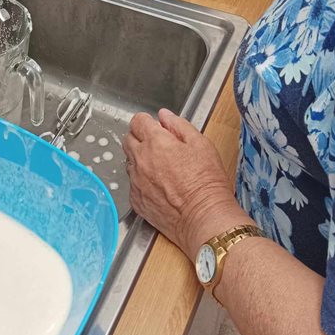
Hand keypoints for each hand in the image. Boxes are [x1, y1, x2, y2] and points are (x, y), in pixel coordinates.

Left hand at [123, 109, 249, 261]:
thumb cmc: (206, 182)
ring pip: (129, 162)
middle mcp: (141, 160)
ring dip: (140, 159)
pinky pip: (133, 184)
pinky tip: (159, 186)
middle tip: (158, 145)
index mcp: (155, 142)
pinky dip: (141, 181)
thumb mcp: (201, 144)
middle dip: (140, 138)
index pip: (137, 121)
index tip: (155, 126)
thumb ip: (179, 125)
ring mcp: (136, 181)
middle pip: (128, 139)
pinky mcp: (136, 201)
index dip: (147, 121)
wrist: (204, 218)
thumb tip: (165, 116)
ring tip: (162, 168)